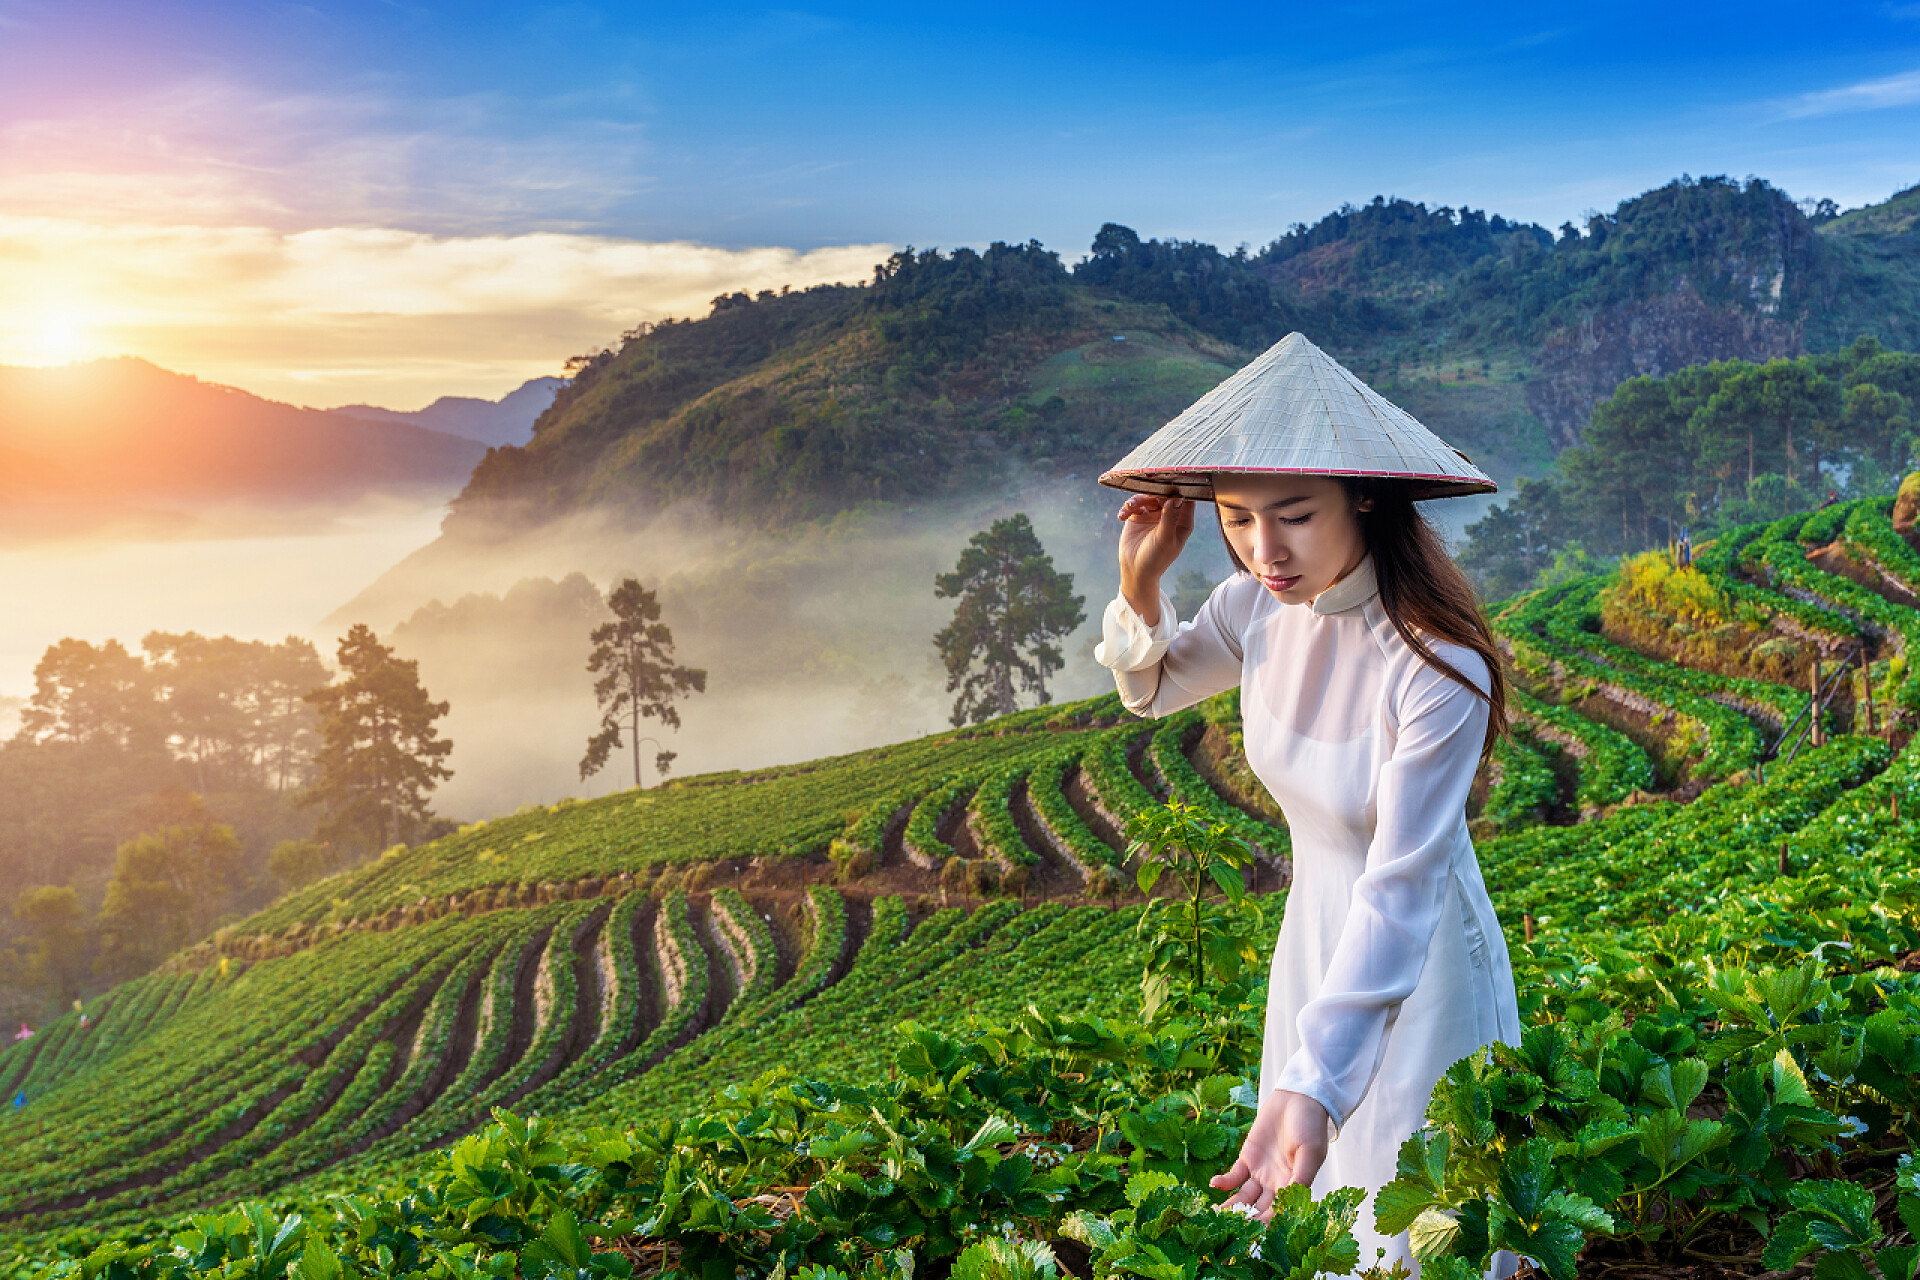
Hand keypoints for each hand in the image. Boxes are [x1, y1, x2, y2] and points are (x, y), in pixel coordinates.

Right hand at [1117, 493, 1195, 624]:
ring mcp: (1153, 514)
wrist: (1135, 570)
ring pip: (1148, 497)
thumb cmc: (1156, 558)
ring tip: (1129, 507)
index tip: (1171, 482)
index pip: (1186, 499)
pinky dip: (1127, 507)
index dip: (1180, 489)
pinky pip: (1134, 504)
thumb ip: (1170, 517)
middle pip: (1165, 494)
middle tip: (1145, 495)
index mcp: (1183, 521)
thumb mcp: (1165, 538)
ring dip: (1137, 500)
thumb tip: (1177, 497)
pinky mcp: (1138, 516)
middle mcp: (1170, 515)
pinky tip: (1122, 516)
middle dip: (1154, 491)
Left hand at [1209, 1088, 1329, 1221]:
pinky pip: (1234, 1176)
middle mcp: (1276, 1185)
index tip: (1252, 1234)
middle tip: (1228, 1229)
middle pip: (1258, 1209)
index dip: (1267, 1224)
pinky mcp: (1248, 1158)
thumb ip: (1301, 1177)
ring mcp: (1261, 1173)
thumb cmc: (1311, 1125)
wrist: (1299, 1098)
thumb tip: (1292, 1201)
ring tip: (1216, 1214)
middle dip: (1245, 1220)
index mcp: (1294, 1187)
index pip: (1279, 1213)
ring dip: (1231, 1207)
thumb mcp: (1310, 1152)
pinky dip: (1225, 1182)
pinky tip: (1215, 1183)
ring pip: (1243, 1197)